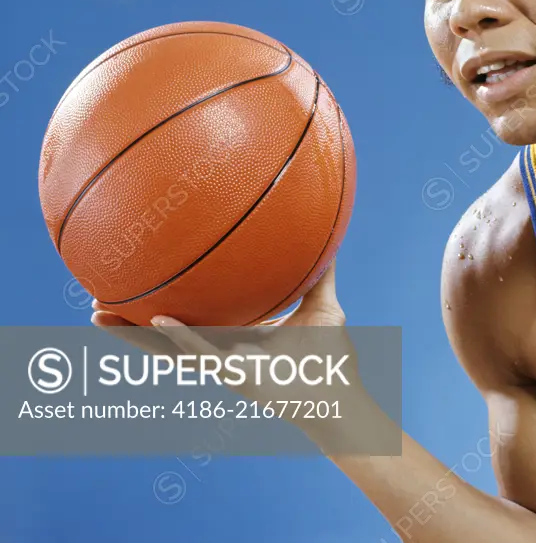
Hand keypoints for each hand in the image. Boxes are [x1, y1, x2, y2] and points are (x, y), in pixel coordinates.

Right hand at [91, 260, 367, 432]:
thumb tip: (329, 233)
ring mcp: (223, 364)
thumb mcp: (323, 305)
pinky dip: (180, 340)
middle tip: (99, 298)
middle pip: (168, 333)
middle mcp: (224, 349)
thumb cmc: (332, 358)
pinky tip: (158, 322)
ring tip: (99, 314)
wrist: (340, 397)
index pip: (196, 317)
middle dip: (133, 319)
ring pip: (167, 348)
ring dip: (135, 334)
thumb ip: (321, 273)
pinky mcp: (231, 376)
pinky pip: (200, 356)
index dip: (168, 304)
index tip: (146, 282)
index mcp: (239, 335)